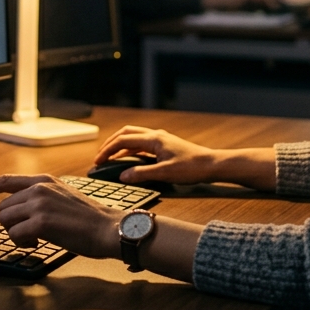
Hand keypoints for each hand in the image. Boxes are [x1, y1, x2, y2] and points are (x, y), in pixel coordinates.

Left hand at [0, 174, 123, 257]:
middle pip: (3, 209)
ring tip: (36, 239)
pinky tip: (39, 244)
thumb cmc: (88, 219)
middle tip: (31, 234)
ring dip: (16, 235)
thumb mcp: (62, 196)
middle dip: (12, 224)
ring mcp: (39, 204)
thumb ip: (40, 198)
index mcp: (43, 181)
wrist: (108, 228)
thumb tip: (18, 211)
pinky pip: (15, 236)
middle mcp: (38, 189)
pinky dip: (23, 244)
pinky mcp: (41, 222)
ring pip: (6, 222)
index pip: (5, 181)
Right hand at [94, 126, 278, 190]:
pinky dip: (131, 150)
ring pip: (134, 138)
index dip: (107, 150)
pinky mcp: (165, 146)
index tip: (97, 161)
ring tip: (111, 158)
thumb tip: (122, 176)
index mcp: (153, 139)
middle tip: (100, 156)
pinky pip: (142, 144)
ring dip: (121, 146)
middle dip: (111, 143)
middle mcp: (156, 135)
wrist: (212, 165)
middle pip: (126, 133)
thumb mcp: (164, 173)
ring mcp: (161, 140)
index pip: (123, 140)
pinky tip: (129, 161)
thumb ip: (142, 174)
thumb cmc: (191, 168)